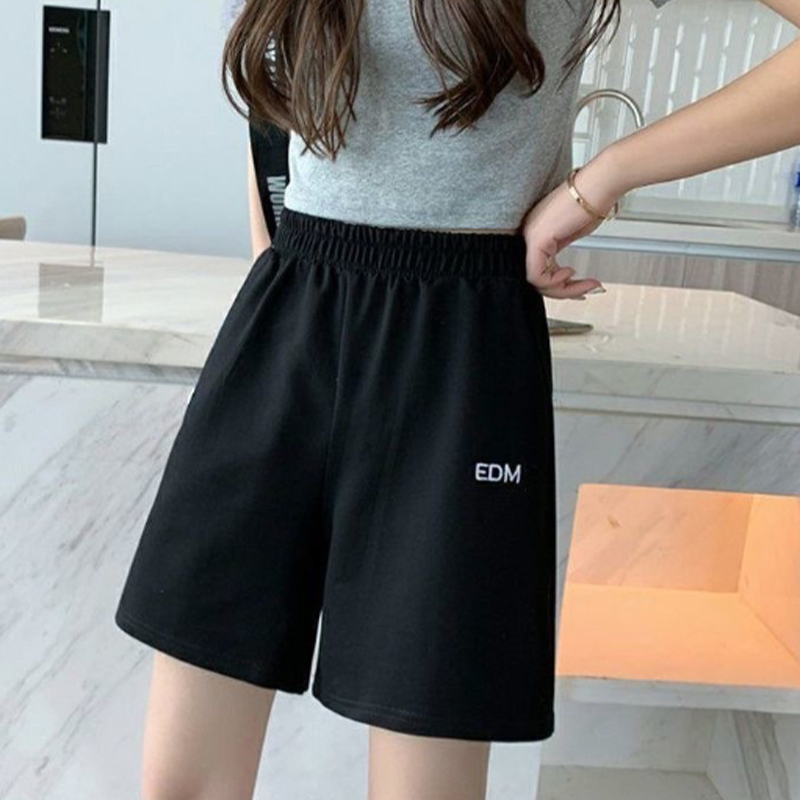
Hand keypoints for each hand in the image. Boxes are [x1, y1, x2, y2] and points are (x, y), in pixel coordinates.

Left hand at [520, 158, 623, 299]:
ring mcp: (530, 235)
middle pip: (536, 277)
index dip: (557, 285)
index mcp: (535, 232)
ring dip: (563, 290)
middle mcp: (529, 234)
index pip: (537, 269)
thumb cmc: (592, 199)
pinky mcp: (537, 238)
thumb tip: (561, 272)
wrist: (602, 183)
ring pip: (536, 280)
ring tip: (584, 286)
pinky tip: (571, 273)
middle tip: (583, 292)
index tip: (577, 289)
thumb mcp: (571, 231)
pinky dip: (555, 282)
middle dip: (562, 291)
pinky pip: (537, 275)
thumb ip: (559, 249)